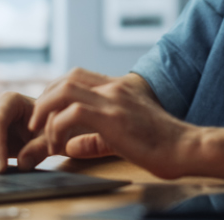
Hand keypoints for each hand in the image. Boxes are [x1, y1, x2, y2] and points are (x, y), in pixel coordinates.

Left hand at [23, 69, 195, 178]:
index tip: (47, 114)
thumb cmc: (162, 145)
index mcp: (121, 88)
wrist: (186, 147)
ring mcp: (114, 100)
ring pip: (64, 90)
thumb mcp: (126, 136)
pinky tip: (59, 145)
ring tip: (39, 132)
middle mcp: (116, 88)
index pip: (78, 76)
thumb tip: (72, 146)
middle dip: (44, 100)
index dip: (55, 92)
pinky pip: (71, 113)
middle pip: (67, 78)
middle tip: (37, 123)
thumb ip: (97, 138)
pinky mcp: (112, 117)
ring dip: (44, 111)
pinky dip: (56, 128)